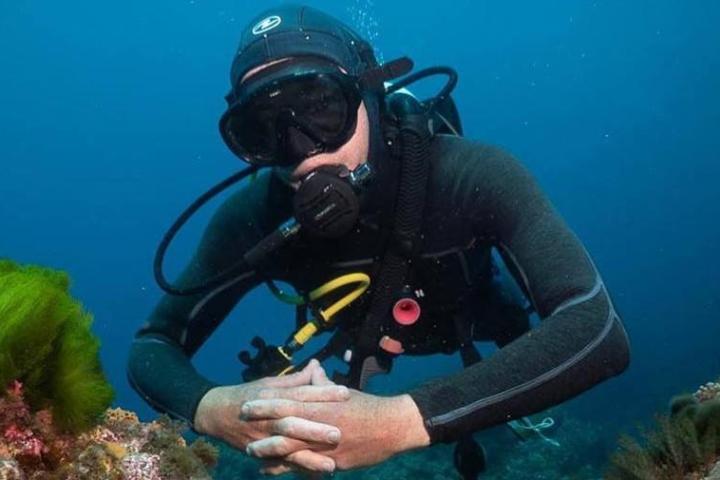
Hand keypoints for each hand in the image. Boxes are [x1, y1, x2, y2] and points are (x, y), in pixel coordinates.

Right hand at [193, 359, 349, 473]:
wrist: (215, 412)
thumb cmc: (249, 394)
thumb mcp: (271, 382)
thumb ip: (297, 379)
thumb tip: (317, 366)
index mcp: (274, 395)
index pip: (302, 393)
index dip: (323, 393)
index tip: (346, 393)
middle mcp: (268, 416)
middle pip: (293, 422)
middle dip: (315, 429)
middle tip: (339, 434)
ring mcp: (262, 436)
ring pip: (286, 447)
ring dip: (307, 457)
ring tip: (331, 465)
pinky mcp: (258, 452)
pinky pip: (277, 463)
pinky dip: (293, 470)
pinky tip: (311, 475)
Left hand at [243, 390, 430, 474]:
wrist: (392, 426)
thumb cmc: (368, 406)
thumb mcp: (342, 393)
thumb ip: (322, 385)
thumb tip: (313, 370)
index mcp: (320, 405)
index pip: (286, 402)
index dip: (265, 404)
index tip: (247, 403)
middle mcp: (318, 425)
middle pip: (282, 427)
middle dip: (261, 428)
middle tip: (242, 428)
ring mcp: (324, 445)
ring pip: (289, 450)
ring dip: (268, 452)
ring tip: (251, 452)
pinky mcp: (332, 462)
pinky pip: (304, 467)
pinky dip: (287, 469)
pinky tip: (272, 471)